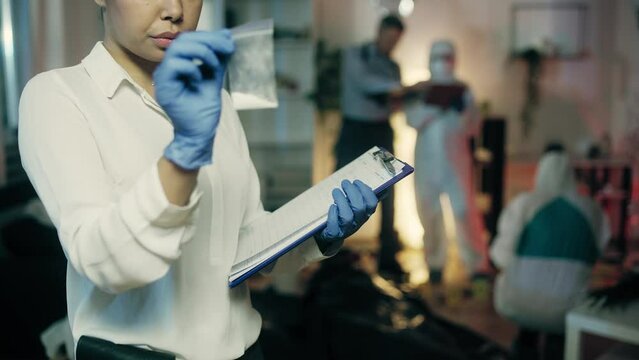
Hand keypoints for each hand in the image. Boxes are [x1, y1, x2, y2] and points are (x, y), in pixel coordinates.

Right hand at [154, 30, 234, 169]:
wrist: (199, 134)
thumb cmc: (203, 112)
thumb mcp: (215, 79)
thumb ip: (219, 60)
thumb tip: (227, 38)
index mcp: (179, 65)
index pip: (189, 40)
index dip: (209, 37)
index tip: (228, 41)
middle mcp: (168, 68)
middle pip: (183, 40)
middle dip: (208, 41)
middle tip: (226, 48)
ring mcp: (163, 77)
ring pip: (177, 49)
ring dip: (202, 52)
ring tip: (214, 65)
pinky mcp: (163, 86)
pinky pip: (174, 65)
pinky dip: (191, 68)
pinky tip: (200, 80)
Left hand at [315, 180, 377, 254]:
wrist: (331, 233)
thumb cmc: (342, 213)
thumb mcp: (352, 204)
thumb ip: (361, 196)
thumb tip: (370, 185)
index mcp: (365, 214)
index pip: (371, 203)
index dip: (365, 191)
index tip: (356, 181)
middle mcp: (357, 222)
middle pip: (359, 208)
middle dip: (351, 192)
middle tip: (344, 183)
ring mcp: (346, 229)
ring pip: (347, 217)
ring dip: (341, 201)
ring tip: (336, 191)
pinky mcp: (334, 234)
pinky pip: (334, 226)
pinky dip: (333, 214)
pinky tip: (332, 206)